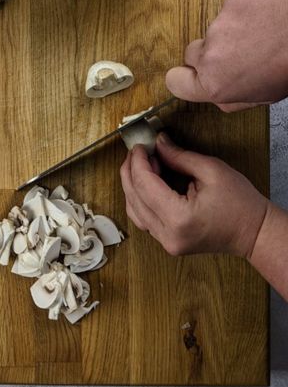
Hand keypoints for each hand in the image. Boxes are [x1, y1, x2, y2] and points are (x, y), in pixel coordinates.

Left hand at [120, 133, 270, 256]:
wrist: (254, 232)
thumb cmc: (241, 204)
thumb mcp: (211, 170)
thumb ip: (179, 156)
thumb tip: (158, 143)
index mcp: (179, 218)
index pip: (144, 185)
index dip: (138, 162)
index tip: (140, 146)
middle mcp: (168, 234)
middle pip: (134, 197)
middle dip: (131, 171)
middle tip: (137, 152)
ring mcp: (166, 242)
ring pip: (134, 210)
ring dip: (133, 185)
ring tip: (144, 165)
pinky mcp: (168, 242)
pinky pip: (143, 219)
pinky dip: (140, 199)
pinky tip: (148, 183)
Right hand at [166, 0, 287, 111]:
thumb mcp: (262, 97)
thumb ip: (231, 98)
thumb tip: (218, 94)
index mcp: (215, 85)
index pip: (174, 82)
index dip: (181, 79)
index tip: (189, 76)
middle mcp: (210, 56)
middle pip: (191, 54)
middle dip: (207, 55)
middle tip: (233, 56)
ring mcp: (219, 26)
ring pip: (214, 32)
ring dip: (230, 35)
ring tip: (260, 37)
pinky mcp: (232, 3)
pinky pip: (230, 11)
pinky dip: (243, 15)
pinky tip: (264, 21)